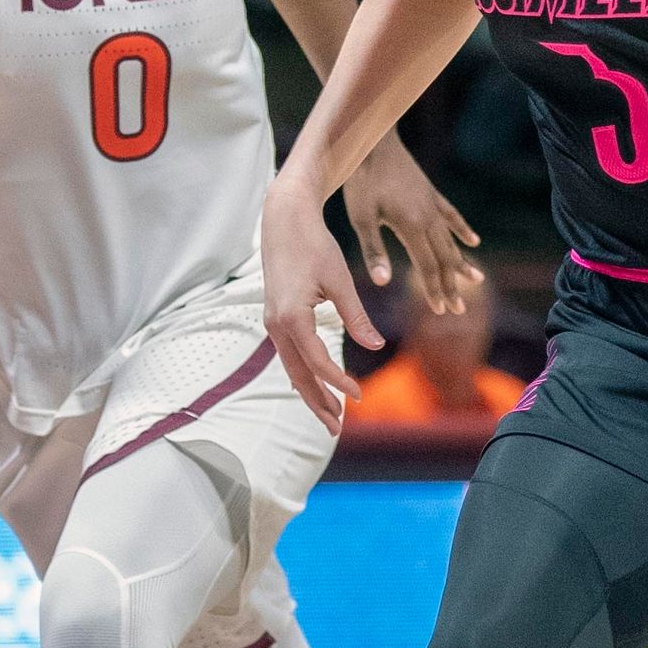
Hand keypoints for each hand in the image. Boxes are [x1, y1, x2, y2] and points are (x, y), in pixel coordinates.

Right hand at [261, 172, 383, 431]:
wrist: (284, 219)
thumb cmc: (314, 244)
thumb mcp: (340, 281)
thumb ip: (356, 316)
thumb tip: (375, 346)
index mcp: (292, 317)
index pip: (317, 362)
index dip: (338, 383)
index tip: (358, 397)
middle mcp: (276, 324)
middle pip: (298, 374)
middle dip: (317, 402)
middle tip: (336, 428)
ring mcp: (272, 321)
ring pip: (292, 367)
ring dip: (309, 391)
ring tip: (328, 415)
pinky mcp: (275, 316)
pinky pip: (289, 353)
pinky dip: (302, 373)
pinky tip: (314, 386)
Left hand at [341, 135, 483, 314]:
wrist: (373, 141)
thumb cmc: (361, 178)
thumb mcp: (361, 217)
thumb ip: (373, 250)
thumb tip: (383, 282)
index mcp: (411, 227)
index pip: (428, 267)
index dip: (435, 290)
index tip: (442, 310)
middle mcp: (428, 218)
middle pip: (444, 258)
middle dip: (451, 285)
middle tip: (458, 309)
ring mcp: (432, 205)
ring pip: (451, 241)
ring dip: (461, 262)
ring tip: (476, 280)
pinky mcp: (430, 193)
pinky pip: (451, 216)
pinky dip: (462, 231)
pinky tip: (473, 241)